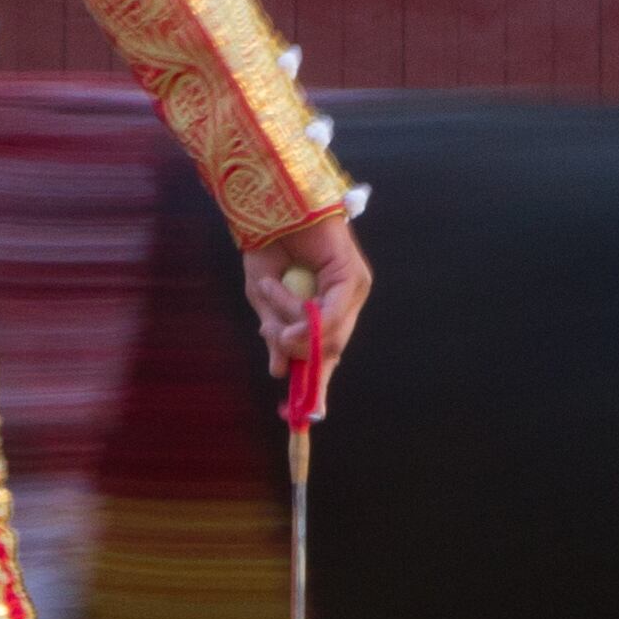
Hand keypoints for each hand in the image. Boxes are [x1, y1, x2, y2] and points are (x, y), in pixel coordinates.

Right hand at [243, 213, 371, 417]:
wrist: (272, 203)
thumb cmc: (268, 246)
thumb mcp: (264, 301)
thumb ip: (276, 335)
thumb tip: (279, 372)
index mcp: (328, 304)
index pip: (328, 351)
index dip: (315, 382)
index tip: (303, 415)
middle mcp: (347, 298)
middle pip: (330, 349)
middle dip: (298, 354)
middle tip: (274, 344)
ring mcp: (354, 287)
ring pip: (327, 336)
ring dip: (290, 328)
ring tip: (268, 295)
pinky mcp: (352, 275)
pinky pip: (328, 315)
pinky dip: (302, 318)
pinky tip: (287, 314)